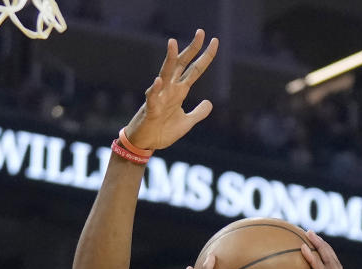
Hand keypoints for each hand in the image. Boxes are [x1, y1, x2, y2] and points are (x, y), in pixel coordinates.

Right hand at [125, 31, 218, 151]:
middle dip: (191, 49)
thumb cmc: (163, 131)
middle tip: (201, 32)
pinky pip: (152, 97)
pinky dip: (155, 89)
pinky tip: (158, 81)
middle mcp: (170, 89)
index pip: (195, 70)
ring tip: (173, 43)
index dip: (205, 57)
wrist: (146, 143)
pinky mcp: (150, 108)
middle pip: (182, 64)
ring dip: (169, 59)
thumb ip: (198, 113)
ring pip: (165, 73)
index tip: (215, 41)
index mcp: (180, 91)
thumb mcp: (186, 123)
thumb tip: (210, 103)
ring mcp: (160, 96)